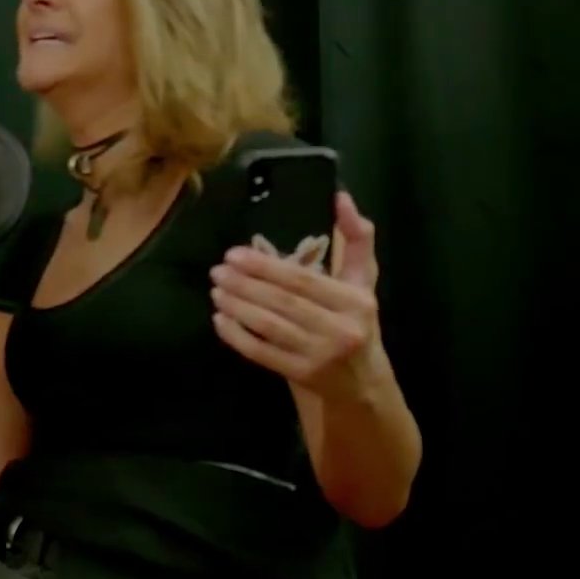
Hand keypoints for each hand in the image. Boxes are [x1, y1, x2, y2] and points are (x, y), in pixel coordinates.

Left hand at [211, 192, 383, 401]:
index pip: (303, 281)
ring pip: (269, 327)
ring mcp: (320, 356)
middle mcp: (341, 330)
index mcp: (356, 301)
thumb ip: (356, 239)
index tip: (234, 254)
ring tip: (216, 290)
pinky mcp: (301, 375)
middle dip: (245, 284)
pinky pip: (262, 354)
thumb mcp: (362, 281)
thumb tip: (340, 197)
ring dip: (237, 307)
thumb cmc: (356, 320)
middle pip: (283, 303)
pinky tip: (220, 320)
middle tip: (218, 270)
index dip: (265, 267)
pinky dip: (237, 337)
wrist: (360, 382)